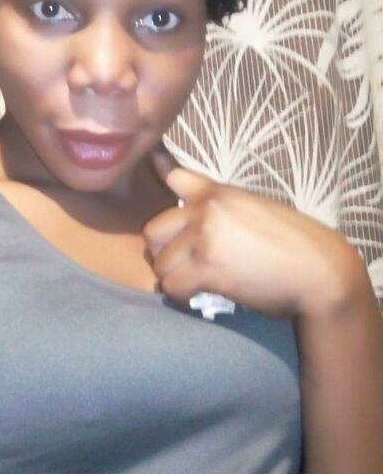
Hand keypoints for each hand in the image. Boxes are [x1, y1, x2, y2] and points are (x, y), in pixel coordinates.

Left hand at [143, 148, 367, 319]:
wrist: (320, 271)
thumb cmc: (292, 242)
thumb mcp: (253, 208)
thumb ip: (219, 204)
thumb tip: (184, 190)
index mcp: (218, 192)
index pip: (174, 178)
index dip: (167, 198)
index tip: (171, 220)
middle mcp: (207, 210)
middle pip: (154, 231)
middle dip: (164, 251)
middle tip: (185, 265)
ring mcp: (205, 238)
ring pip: (160, 263)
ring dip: (173, 277)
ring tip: (194, 283)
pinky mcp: (207, 268)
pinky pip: (171, 285)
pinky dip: (180, 295)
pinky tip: (198, 296)